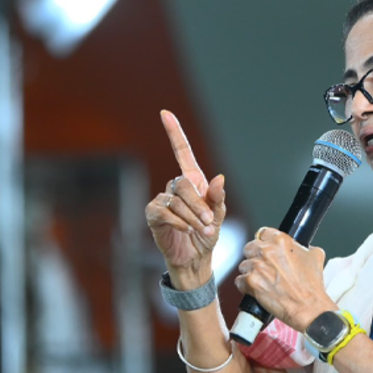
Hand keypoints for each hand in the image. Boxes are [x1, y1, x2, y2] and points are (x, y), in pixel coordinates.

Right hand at [145, 110, 225, 287]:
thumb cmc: (206, 235)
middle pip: (184, 184)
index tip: (165, 113)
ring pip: (176, 200)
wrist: (195, 258)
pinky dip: (179, 222)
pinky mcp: (154, 215)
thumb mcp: (218, 217)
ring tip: (202, 232)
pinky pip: (165, 211)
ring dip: (192, 218)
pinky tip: (185, 231)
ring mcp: (163, 200)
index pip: (182, 152)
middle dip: (199, 205)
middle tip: (209, 224)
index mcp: (194, 182)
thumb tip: (219, 178)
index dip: (174, 133)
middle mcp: (176, 188)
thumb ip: (218, 199)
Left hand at [234, 228, 336, 331]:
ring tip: (263, 281)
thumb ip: (304, 247)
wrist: (307, 307)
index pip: (263, 233)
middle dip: (255, 256)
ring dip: (251, 272)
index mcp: (281, 241)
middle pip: (250, 247)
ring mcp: (257, 266)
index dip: (265, 242)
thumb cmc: (311, 286)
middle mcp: (267, 251)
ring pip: (244, 265)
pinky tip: (257, 290)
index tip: (265, 248)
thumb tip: (299, 248)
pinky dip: (246, 286)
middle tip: (264, 267)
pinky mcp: (250, 282)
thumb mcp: (315, 257)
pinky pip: (239, 281)